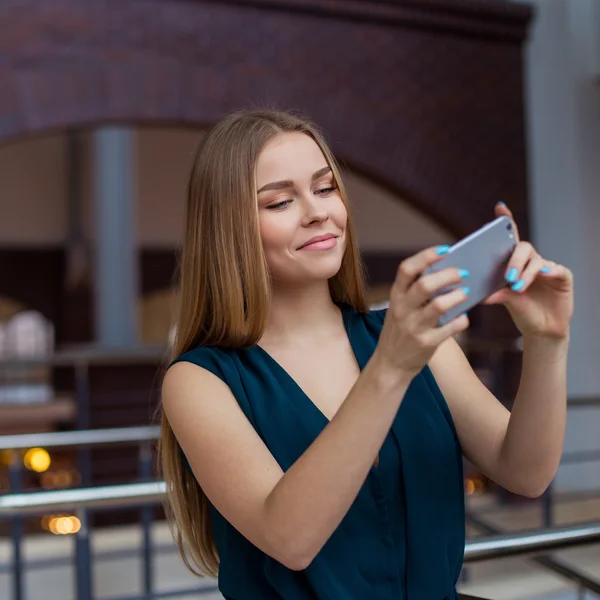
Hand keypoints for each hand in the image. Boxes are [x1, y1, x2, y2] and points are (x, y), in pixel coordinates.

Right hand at [375, 245, 470, 376]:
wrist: (391, 363)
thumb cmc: (401, 330)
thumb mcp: (400, 308)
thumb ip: (416, 292)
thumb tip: (449, 272)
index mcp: (396, 296)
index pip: (407, 269)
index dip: (427, 256)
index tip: (446, 250)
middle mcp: (402, 310)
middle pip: (425, 284)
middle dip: (448, 275)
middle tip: (463, 273)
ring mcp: (414, 327)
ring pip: (440, 305)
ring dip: (457, 296)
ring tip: (466, 293)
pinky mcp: (427, 343)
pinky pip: (451, 327)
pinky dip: (462, 319)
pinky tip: (462, 317)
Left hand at [483, 203, 573, 339]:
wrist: (542, 330)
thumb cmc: (522, 311)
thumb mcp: (506, 302)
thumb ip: (496, 294)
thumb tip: (479, 293)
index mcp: (514, 263)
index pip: (510, 238)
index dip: (506, 221)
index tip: (499, 207)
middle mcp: (530, 261)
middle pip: (522, 248)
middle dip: (513, 260)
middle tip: (507, 277)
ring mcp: (547, 267)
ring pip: (536, 260)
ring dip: (525, 273)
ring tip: (517, 287)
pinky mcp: (562, 276)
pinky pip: (554, 269)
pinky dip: (545, 273)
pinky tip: (542, 277)